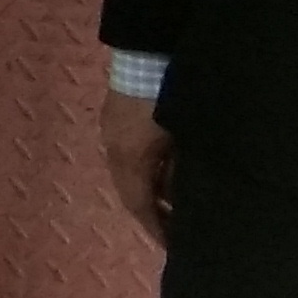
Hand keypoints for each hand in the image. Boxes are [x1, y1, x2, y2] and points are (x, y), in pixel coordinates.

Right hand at [100, 87, 175, 247]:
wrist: (149, 50)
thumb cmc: (169, 98)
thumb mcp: (178, 140)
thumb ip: (179, 173)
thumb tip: (182, 200)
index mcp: (128, 157)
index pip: (140, 205)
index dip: (156, 228)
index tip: (175, 247)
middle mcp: (115, 148)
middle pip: (133, 190)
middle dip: (154, 211)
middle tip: (178, 228)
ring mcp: (114, 130)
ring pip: (134, 171)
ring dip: (153, 188)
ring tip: (178, 200)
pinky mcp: (119, 116)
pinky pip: (134, 154)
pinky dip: (151, 168)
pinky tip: (168, 167)